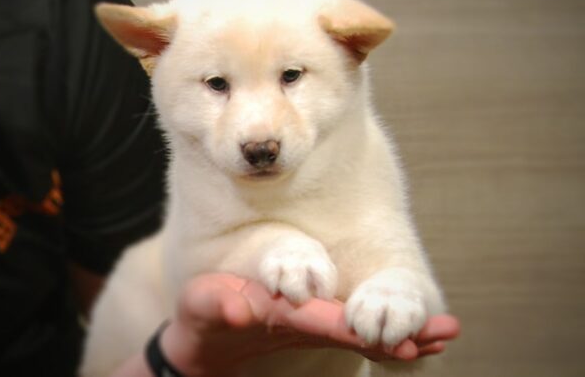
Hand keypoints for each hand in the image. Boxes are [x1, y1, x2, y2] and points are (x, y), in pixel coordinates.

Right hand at [158, 273, 459, 376]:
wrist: (206, 344)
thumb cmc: (204, 319)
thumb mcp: (204, 306)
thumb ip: (219, 305)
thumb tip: (239, 308)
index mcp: (283, 317)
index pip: (329, 323)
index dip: (363, 330)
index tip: (403, 342)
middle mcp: (304, 324)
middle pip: (357, 330)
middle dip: (400, 334)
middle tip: (445, 333)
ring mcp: (310, 325)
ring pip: (360, 330)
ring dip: (401, 334)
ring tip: (444, 335)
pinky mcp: (310, 322)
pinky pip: (351, 327)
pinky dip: (381, 331)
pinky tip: (413, 336)